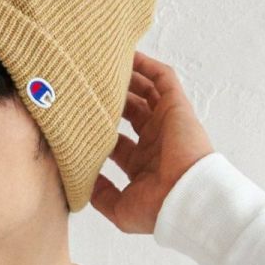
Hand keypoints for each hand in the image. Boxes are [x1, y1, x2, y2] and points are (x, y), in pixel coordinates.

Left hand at [90, 49, 214, 234]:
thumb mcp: (120, 209)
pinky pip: (163, 78)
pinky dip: (148, 66)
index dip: (100, 131)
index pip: (118, 141)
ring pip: (146, 91)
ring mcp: (166, 123)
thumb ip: (101, 195)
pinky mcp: (176, 107)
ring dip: (127, 79)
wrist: (186, 199)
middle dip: (111, 101)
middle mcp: (154, 141)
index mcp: (142, 164)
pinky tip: (128, 55)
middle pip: (131, 112)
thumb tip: (84, 181)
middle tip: (88, 88)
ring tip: (104, 66)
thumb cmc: (158, 209)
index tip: (78, 120)